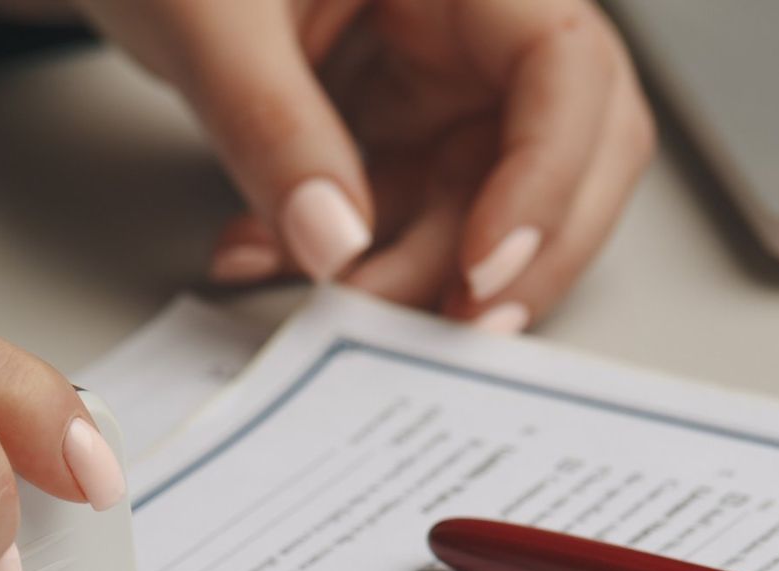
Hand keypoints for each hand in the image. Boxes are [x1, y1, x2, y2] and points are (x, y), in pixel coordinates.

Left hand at [68, 0, 654, 328]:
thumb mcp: (210, 21)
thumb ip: (271, 125)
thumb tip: (333, 241)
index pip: (564, 65)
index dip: (547, 175)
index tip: (485, 266)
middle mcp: (475, 23)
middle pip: (567, 149)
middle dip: (517, 255)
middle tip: (443, 332)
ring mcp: (439, 80)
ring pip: (483, 205)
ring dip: (411, 274)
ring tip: (318, 300)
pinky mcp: (394, 127)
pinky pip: (401, 217)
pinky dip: (345, 258)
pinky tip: (260, 256)